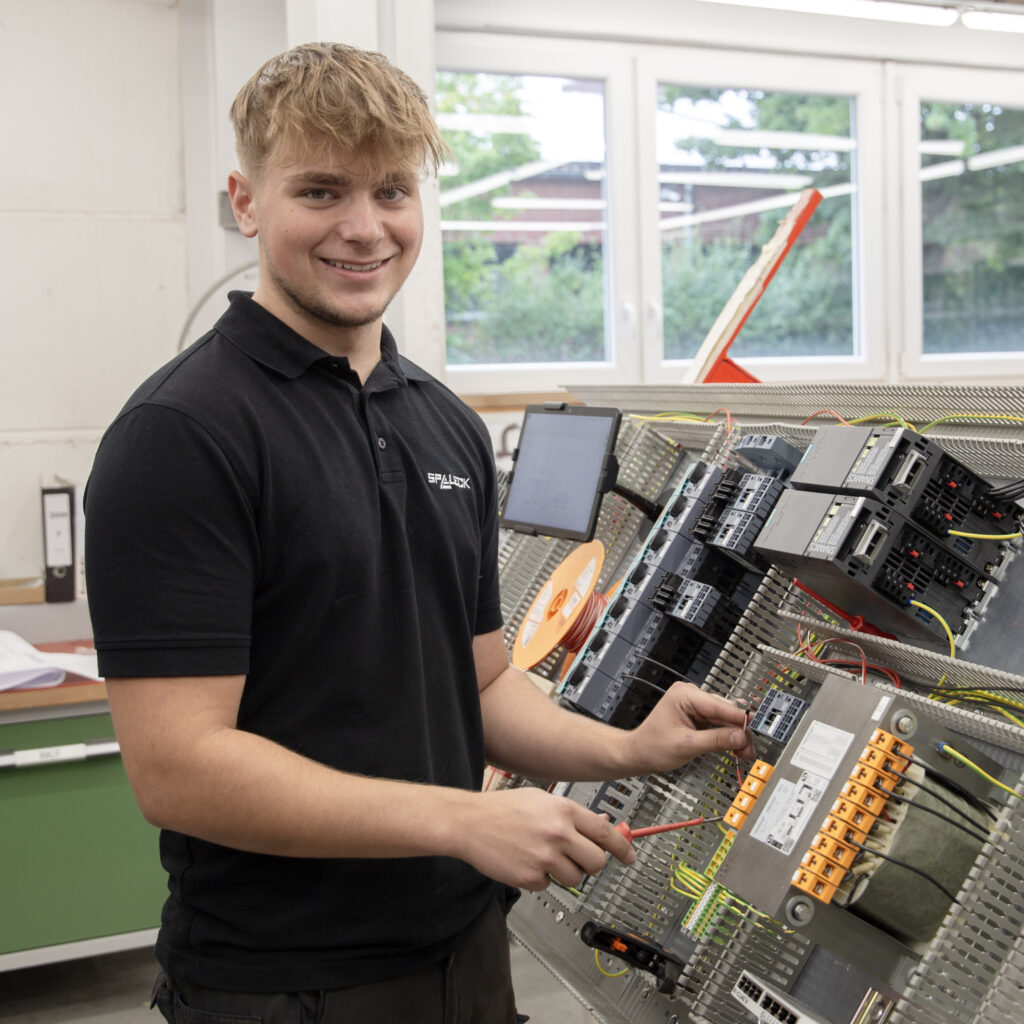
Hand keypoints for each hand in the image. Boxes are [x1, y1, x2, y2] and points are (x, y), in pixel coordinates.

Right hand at [455, 787, 635, 890]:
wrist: (470, 822)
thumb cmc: (503, 809)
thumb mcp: (541, 800)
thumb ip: (571, 815)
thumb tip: (599, 826)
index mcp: (563, 810)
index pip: (606, 833)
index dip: (623, 847)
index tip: (630, 856)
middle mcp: (558, 833)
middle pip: (597, 861)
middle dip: (592, 864)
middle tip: (580, 859)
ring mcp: (544, 857)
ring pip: (576, 878)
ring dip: (566, 872)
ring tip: (545, 857)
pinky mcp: (530, 877)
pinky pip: (549, 885)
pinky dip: (541, 878)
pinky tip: (526, 861)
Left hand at [620, 680, 753, 773]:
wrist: (639, 753)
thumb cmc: (652, 746)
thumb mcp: (686, 745)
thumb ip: (715, 740)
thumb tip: (740, 737)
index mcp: (684, 695)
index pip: (719, 705)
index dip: (740, 718)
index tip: (757, 728)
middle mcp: (691, 696)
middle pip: (726, 711)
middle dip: (740, 731)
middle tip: (750, 749)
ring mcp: (696, 705)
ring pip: (726, 718)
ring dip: (736, 735)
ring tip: (745, 752)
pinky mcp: (699, 716)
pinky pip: (719, 724)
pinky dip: (728, 736)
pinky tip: (736, 747)